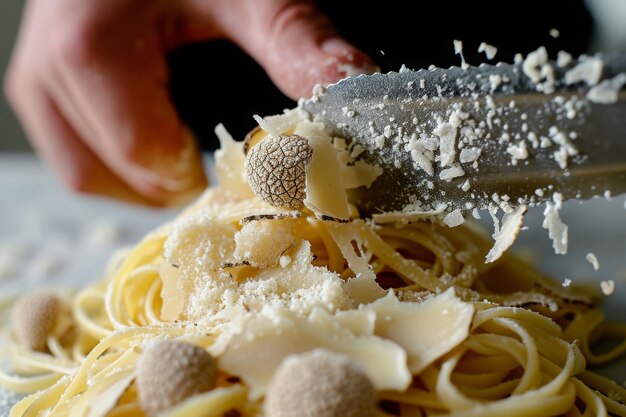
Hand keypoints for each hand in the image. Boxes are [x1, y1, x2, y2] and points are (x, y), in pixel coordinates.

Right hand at [4, 0, 376, 205]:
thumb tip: (353, 83)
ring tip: (187, 159)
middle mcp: (47, 65)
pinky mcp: (42, 78)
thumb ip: (293, 38)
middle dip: (168, 184)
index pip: (142, 153)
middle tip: (218, 173)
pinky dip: (118, 161)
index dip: (200, 174)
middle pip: (100, 174)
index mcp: (91, 44)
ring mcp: (36, 74)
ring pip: (82, 171)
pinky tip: (159, 142)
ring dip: (139, 181)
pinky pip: (73, 148)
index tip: (247, 172)